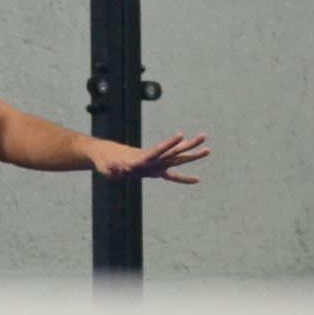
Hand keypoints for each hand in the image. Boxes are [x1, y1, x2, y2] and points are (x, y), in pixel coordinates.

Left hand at [90, 132, 209, 183]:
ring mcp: (155, 164)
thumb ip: (112, 168)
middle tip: (204, 137)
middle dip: (189, 145)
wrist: (106, 156)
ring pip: (177, 159)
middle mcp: (152, 159)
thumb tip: (114, 166)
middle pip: (174, 151)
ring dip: (192, 154)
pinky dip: (184, 178)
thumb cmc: (105, 162)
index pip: (157, 151)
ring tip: (208, 149)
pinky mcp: (155, 171)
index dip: (169, 144)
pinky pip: (173, 175)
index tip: (181, 135)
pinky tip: (197, 179)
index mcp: (142, 158)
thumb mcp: (106, 167)